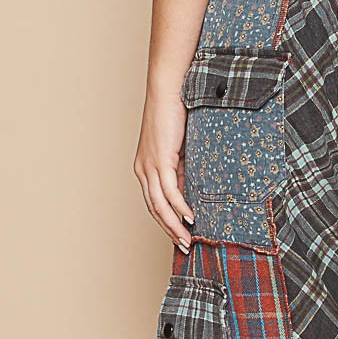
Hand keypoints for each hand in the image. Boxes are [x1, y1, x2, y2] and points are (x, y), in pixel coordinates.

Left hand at [133, 91, 193, 251]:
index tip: (180, 236)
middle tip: (185, 247)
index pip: (154, 203)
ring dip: (174, 226)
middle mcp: (143, 170)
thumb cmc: (175, 115)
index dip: (166, 223)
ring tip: (187, 240)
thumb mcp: (180, 151)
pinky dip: (180, 207)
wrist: (168, 91)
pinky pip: (169, 191)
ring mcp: (149, 166)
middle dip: (170, 231)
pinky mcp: (160, 160)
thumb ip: (183, 171)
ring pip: (159, 205)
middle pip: (154, 210)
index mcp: (145, 168)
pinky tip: (190, 218)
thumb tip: (193, 191)